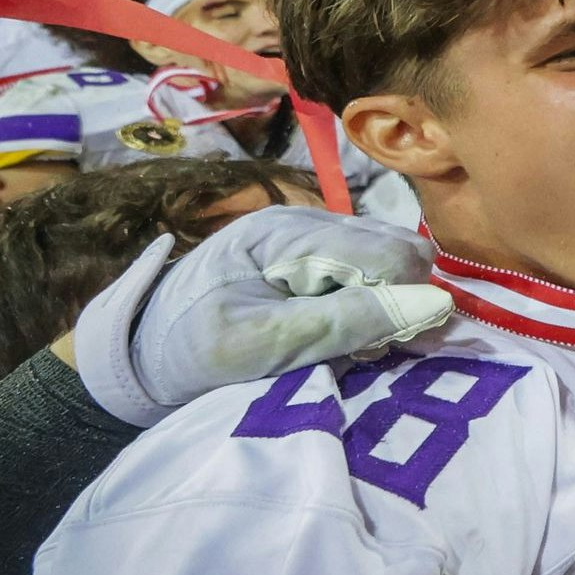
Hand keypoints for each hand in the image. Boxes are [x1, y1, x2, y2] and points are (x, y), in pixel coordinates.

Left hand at [65, 205, 456, 424]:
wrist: (137, 355)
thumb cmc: (192, 351)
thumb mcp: (264, 345)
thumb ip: (344, 323)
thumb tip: (436, 305)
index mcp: (286, 230)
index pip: (390, 253)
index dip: (399, 305)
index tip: (372, 350)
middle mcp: (304, 219)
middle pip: (396, 251)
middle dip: (391, 304)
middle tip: (356, 350)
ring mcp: (307, 235)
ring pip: (388, 262)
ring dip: (379, 308)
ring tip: (342, 345)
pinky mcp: (308, 255)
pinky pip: (367, 272)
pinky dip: (363, 306)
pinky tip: (334, 333)